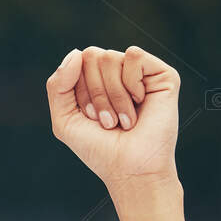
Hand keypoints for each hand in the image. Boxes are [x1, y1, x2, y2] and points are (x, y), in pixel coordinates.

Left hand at [46, 45, 179, 196]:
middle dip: (94, 92)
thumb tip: (76, 52)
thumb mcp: (64, 118)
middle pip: (92, 55)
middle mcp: (118, 73)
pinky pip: (134, 55)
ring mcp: (141, 73)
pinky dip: (130, 83)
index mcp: (95, 80)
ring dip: (112, 95)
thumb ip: (58, 85)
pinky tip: (141, 102)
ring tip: (123, 119)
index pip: (76, 61)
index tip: (91, 118)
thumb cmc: (98, 147)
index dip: (78, 91)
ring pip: (110, 57)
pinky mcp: (162, 74)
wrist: (129, 168)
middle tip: (108, 120)